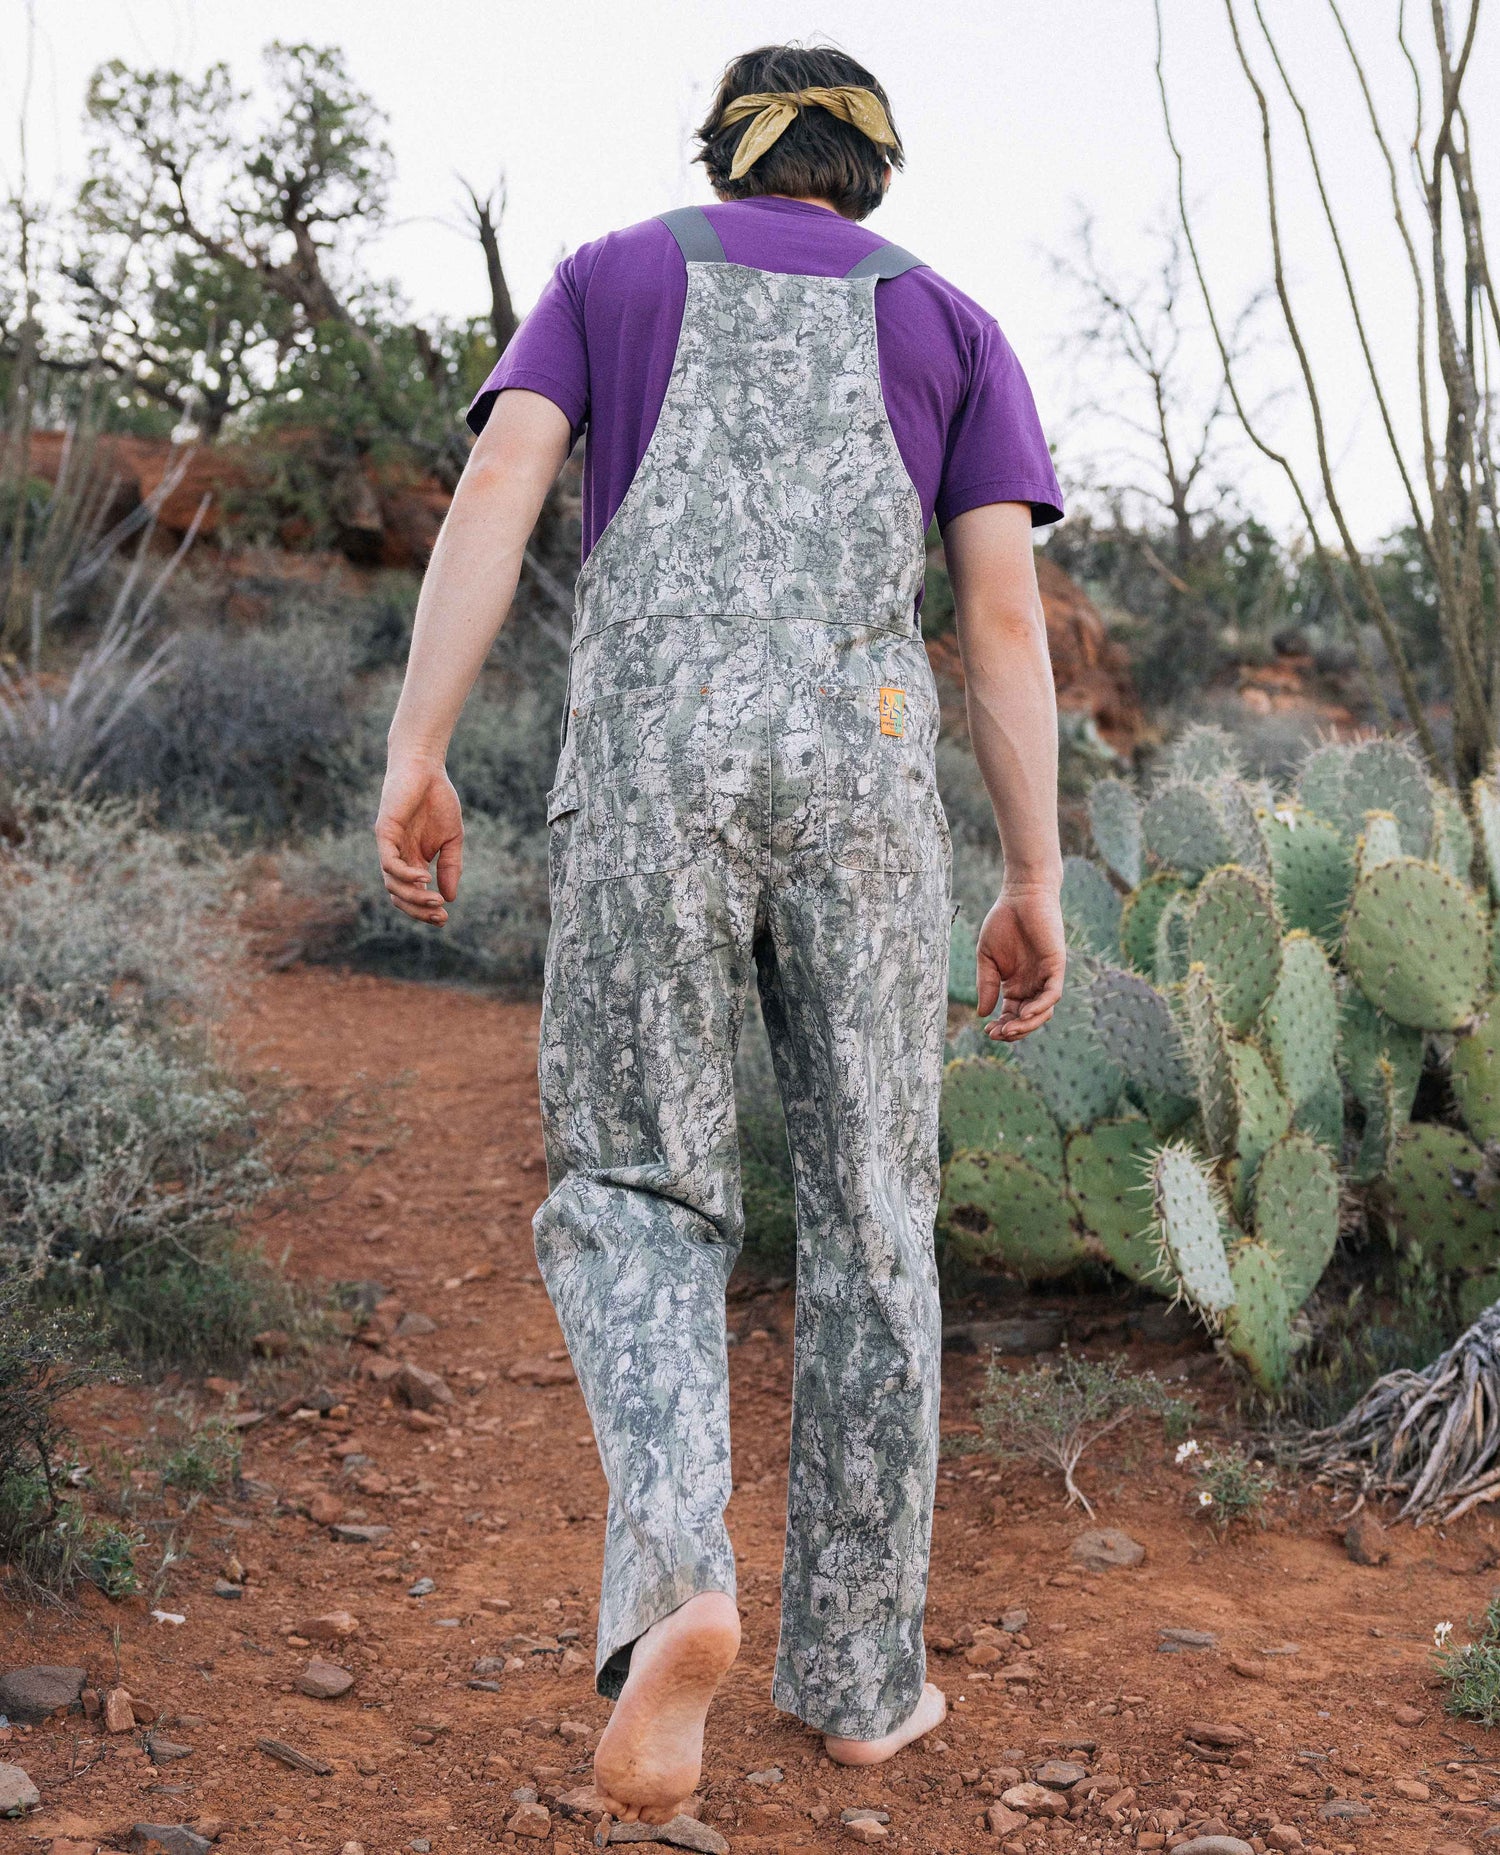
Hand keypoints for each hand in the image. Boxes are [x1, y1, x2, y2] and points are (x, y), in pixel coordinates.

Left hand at [375, 755, 462, 925]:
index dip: (426, 909)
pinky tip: (424, 878)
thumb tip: (450, 897)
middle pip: (399, 896)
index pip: (413, 893)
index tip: (445, 919)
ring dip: (414, 897)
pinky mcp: (384, 833)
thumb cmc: (438, 800)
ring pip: (392, 884)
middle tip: (440, 916)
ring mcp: (389, 846)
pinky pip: (389, 863)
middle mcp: (397, 857)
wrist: (426, 769)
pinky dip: (405, 875)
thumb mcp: (452, 839)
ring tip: (435, 900)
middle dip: (418, 910)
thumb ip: (451, 867)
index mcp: (413, 860)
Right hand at [975, 883, 1066, 1041]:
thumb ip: (985, 985)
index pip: (1012, 1015)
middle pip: (1028, 1018)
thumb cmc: (1002, 923)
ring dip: (1027, 1025)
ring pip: (1043, 1011)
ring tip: (1009, 1030)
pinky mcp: (1056, 966)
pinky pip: (1052, 994)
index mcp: (1016, 985)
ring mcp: (1045, 977)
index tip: (987, 1032)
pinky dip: (1041, 1007)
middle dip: (1014, 1031)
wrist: (1020, 896)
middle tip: (996, 1034)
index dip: (1001, 1026)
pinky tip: (1025, 1014)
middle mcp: (1033, 985)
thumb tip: (983, 1014)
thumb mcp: (986, 958)